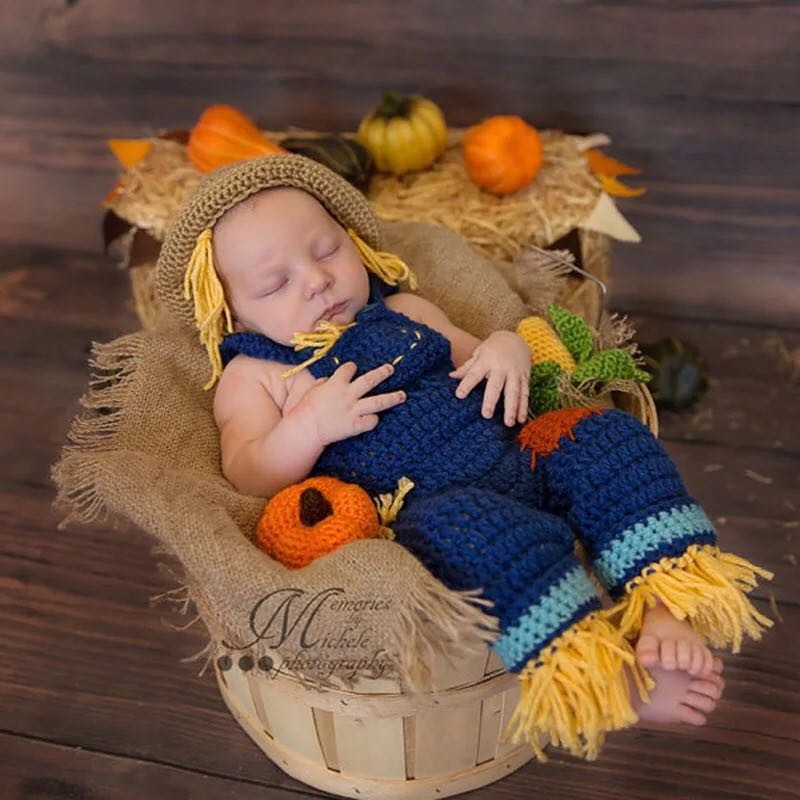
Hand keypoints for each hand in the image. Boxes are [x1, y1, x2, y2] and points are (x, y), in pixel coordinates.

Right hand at [285, 361, 406, 445]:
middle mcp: (348, 394)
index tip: (354, 368)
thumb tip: (329, 380)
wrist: (306, 428)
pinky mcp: (355, 425)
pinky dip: (374, 419)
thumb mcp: (313, 390)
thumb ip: (324, 383)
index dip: (352, 368)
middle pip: (370, 380)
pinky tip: (375, 419)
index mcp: (336, 383)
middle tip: (391, 369)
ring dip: (392, 397)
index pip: (349, 368)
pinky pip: (371, 421)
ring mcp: (354, 410)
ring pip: (378, 401)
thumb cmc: (306, 408)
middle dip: (382, 373)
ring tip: (403, 395)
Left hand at [449, 330, 530, 425]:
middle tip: (486, 415)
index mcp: (486, 360)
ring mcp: (515, 372)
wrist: (516, 338)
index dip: (467, 384)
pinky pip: (525, 393)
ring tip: (508, 423)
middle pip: (496, 385)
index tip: (459, 395)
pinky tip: (521, 420)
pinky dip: (523, 407)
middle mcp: (501, 367)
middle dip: (491, 400)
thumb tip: (451, 376)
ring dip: (512, 408)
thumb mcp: (479, 354)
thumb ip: (467, 367)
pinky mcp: (525, 377)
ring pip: (514, 392)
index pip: (474, 373)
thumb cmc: (492, 349)